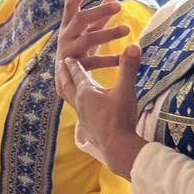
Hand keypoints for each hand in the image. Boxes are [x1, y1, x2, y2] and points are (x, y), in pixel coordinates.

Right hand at [55, 0, 130, 75]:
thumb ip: (99, 17)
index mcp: (67, 26)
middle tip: (118, 6)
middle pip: (80, 19)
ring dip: (108, 33)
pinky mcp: (77, 68)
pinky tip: (124, 57)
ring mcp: (70, 52)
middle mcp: (66, 36)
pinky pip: (95, 62)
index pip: (70, 6)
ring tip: (126, 29)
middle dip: (98, 11)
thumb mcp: (86, 32)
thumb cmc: (78, 50)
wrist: (64, 82)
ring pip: (88, 39)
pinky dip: (110, 59)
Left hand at [56, 46, 146, 178]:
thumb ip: (129, 68)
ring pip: (69, 100)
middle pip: (67, 85)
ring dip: (66, 89)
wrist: (117, 148)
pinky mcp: (87, 129)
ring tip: (65, 85)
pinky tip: (81, 111)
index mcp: (86, 92)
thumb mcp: (126, 91)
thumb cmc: (120, 118)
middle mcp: (79, 104)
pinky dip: (76, 106)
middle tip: (59, 66)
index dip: (73, 65)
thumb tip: (134, 45)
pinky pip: (78, 113)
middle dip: (63, 74)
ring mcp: (82, 118)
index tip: (66, 58)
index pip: (77, 74)